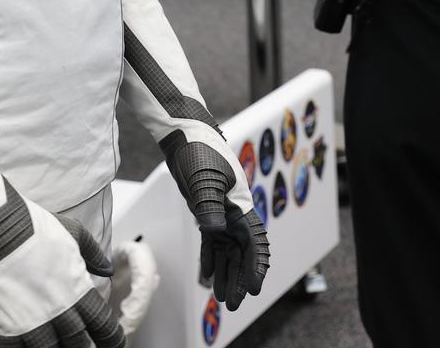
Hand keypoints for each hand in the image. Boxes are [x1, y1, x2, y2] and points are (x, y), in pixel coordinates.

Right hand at [0, 186, 124, 346]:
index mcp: (77, 289)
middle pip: (79, 345)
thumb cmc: (31, 225)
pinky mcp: (5, 326)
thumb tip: (107, 269)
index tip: (113, 343)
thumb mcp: (72, 230)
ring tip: (53, 344)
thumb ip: (93, 253)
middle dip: (82, 346)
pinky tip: (23, 346)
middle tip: (80, 343)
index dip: (111, 339)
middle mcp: (58, 312)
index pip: (103, 326)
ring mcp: (31, 323)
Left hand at [161, 131, 269, 310]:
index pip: (254, 242)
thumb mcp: (203, 178)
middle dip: (239, 279)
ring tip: (221, 299)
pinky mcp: (206, 211)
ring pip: (227, 251)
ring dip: (226, 274)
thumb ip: (209, 205)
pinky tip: (207, 277)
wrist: (184, 135)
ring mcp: (221, 213)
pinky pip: (212, 242)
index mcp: (242, 205)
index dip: (255, 266)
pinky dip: (211, 260)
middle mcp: (235, 212)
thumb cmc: (198, 151)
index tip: (253, 288)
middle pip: (241, 253)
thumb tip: (214, 230)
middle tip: (232, 304)